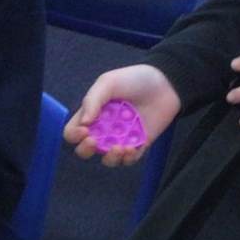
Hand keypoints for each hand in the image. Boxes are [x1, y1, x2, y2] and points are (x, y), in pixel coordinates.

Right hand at [65, 64, 181, 167]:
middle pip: (85, 150)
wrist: (166, 83)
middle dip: (86, 150)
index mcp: (91, 115)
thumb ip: (92, 100)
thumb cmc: (133, 79)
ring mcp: (120, 139)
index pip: (73, 132)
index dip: (74, 135)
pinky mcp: (138, 145)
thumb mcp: (108, 82)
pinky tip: (132, 148)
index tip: (85, 130)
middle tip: (94, 141)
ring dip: (109, 158)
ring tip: (118, 148)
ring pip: (107, 159)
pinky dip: (127, 158)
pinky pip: (128, 160)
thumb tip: (84, 123)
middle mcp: (102, 130)